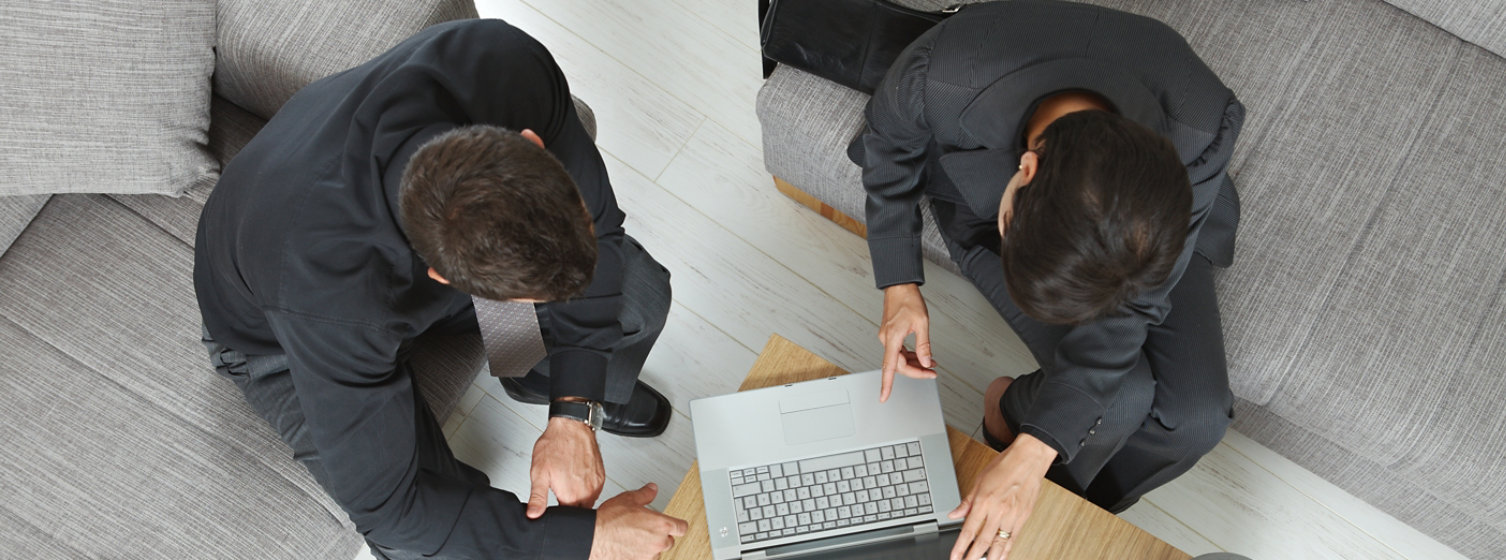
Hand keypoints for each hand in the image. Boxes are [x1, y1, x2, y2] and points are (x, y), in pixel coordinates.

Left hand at [527, 416, 605, 517]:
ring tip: (568, 480)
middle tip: (559, 489)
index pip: (567, 517)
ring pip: (588, 501)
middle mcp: (587, 492)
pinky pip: (595, 489)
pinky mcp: (601, 476)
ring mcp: (596, 484)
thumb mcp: (538, 473)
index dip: (559, 513)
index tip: (554, 502)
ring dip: (578, 496)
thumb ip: (537, 498)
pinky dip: (586, 487)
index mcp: (571, 496)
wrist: (571, 426)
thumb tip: (533, 515)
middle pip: (579, 511)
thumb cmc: (554, 445)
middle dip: (569, 506)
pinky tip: (576, 475)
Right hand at [589, 483, 688, 559]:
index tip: (676, 524)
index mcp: (661, 524)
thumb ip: (645, 494)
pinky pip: (643, 559)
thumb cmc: (610, 520)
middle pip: (669, 541)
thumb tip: (652, 489)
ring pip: (656, 552)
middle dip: (661, 535)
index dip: (679, 525)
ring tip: (635, 537)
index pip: (682, 528)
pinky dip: (639, 554)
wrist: (594, 536)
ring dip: (649, 546)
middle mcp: (658, 542)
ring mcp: (648, 556)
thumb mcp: (629, 499)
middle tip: (647, 528)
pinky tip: (629, 546)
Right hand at [878, 283, 936, 401]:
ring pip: (899, 359)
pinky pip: (899, 351)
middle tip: (932, 373)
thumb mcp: (922, 323)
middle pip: (899, 365)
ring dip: (914, 364)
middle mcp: (886, 339)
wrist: (900, 286)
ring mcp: (887, 338)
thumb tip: (925, 362)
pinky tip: (921, 356)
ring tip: (931, 364)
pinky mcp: (890, 335)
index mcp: (892, 338)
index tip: (883, 397)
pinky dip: (910, 356)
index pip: (890, 367)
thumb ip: (923, 346)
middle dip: (916, 371)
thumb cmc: (909, 300)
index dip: (886, 385)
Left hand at [948, 434, 1056, 559]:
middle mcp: (999, 510)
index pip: (969, 530)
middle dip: (974, 556)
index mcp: (985, 501)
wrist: (1029, 458)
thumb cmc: (1005, 465)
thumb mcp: (979, 480)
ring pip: (1000, 543)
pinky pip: (1014, 538)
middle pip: (983, 540)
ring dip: (991, 558)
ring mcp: (1013, 515)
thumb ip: (967, 501)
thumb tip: (954, 514)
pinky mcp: (1024, 516)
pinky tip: (1002, 556)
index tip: (955, 556)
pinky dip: (1007, 550)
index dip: (960, 546)